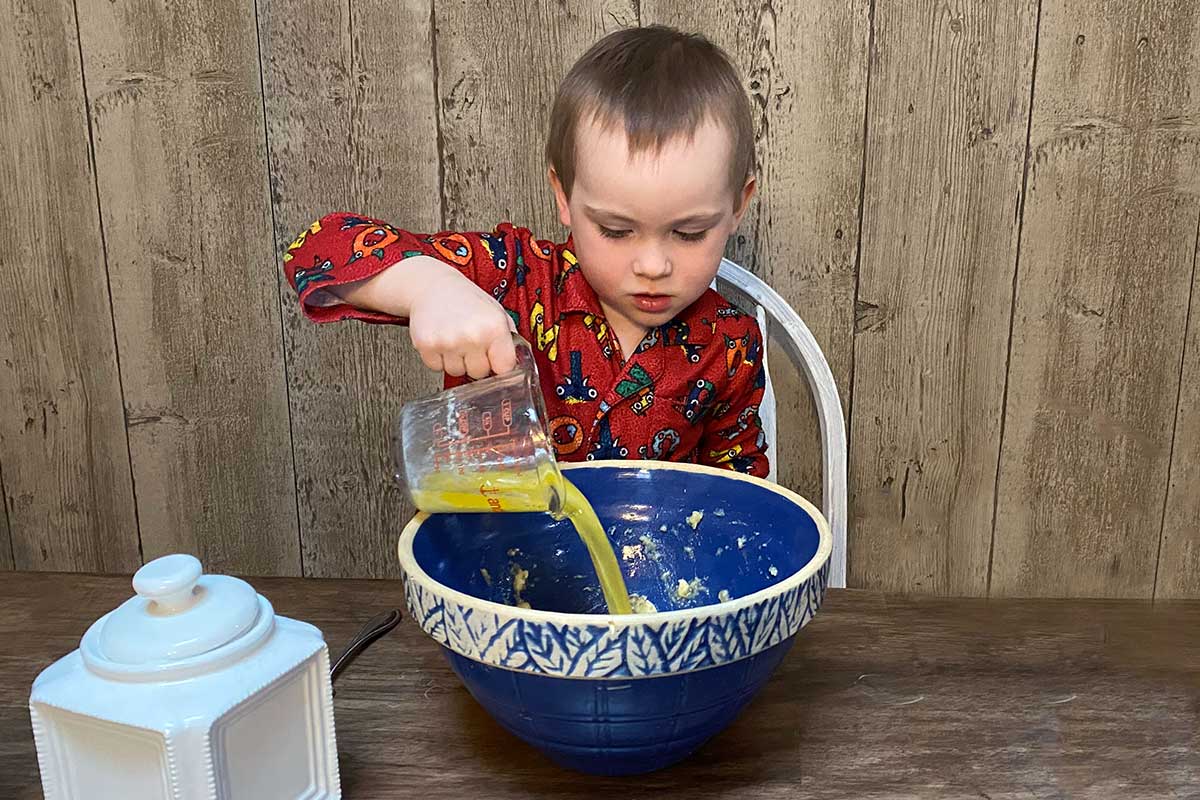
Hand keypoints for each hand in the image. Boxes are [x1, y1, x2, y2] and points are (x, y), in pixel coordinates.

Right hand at [406, 262, 517, 378]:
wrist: (433, 286)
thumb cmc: (467, 300)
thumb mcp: (497, 313)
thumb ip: (511, 339)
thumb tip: (521, 363)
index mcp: (495, 328)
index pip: (504, 368)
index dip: (498, 364)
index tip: (493, 357)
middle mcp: (472, 336)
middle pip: (479, 374)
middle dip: (475, 362)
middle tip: (470, 341)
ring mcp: (448, 342)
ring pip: (456, 372)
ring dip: (456, 361)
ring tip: (455, 339)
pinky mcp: (426, 345)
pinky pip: (437, 367)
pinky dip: (438, 358)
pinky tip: (442, 340)